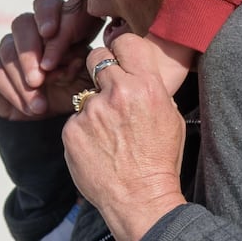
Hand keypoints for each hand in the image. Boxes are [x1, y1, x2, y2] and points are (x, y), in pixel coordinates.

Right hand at [0, 0, 100, 119]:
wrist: (52, 116)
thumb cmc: (76, 88)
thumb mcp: (85, 75)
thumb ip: (81, 61)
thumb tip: (73, 57)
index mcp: (58, 22)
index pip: (47, 5)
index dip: (47, 16)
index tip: (50, 32)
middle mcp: (31, 28)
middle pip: (22, 23)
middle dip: (31, 51)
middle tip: (39, 78)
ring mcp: (9, 45)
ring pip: (8, 49)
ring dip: (24, 79)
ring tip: (41, 105)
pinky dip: (14, 92)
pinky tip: (30, 107)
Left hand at [63, 34, 187, 240]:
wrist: (141, 199)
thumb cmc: (160, 159)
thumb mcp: (169, 115)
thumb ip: (151, 87)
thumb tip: (136, 69)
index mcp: (147, 85)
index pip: (124, 41)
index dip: (120, 48)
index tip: (119, 57)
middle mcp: (118, 93)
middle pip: (97, 58)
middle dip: (100, 69)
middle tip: (108, 89)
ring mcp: (91, 112)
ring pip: (86, 94)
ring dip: (94, 107)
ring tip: (108, 134)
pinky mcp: (72, 131)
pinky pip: (75, 120)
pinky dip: (83, 131)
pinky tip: (97, 148)